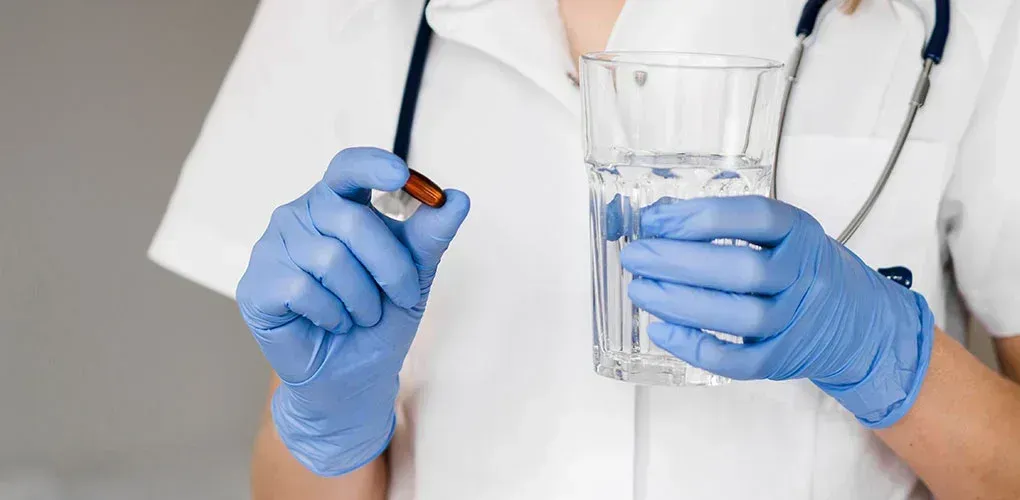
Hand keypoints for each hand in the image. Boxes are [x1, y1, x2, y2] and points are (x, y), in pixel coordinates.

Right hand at [236, 147, 469, 475]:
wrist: (354, 378)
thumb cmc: (380, 320)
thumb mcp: (414, 277)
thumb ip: (431, 236)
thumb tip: (458, 198)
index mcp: (337, 204)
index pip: (348, 168)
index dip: (371, 165)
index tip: (400, 174)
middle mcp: (300, 216)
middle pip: (351, 219)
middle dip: (390, 265)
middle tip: (400, 297)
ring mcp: (272, 248)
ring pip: (330, 258)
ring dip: (362, 298)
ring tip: (361, 316)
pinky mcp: (257, 284)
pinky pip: (303, 288)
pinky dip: (331, 314)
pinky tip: (331, 323)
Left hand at [621, 196, 933, 427]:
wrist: (857, 321)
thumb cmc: (801, 268)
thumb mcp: (779, 235)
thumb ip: (725, 224)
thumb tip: (657, 218)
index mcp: (800, 233)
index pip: (754, 217)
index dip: (698, 216)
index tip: (654, 220)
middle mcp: (804, 275)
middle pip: (742, 268)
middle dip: (678, 261)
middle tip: (635, 256)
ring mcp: (797, 321)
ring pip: (740, 316)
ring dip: (680, 303)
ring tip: (640, 290)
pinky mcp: (783, 359)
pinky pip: (739, 361)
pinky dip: (696, 348)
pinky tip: (661, 331)